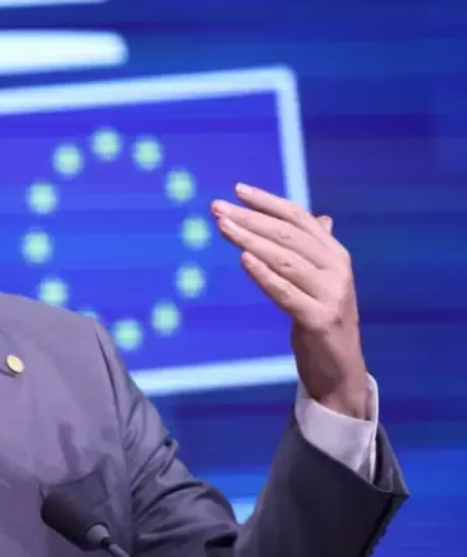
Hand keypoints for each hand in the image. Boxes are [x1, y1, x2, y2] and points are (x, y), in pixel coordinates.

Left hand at [212, 184, 369, 419]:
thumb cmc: (323, 320)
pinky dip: (265, 275)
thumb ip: (316, 251)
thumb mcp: (321, 281)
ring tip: (223, 226)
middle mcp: (337, 269)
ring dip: (250, 240)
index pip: (299, 218)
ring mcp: (331, 294)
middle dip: (250, 218)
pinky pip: (286, 293)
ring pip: (285, 260)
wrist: (341, 371)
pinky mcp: (320, 320)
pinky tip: (244, 259)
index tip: (237, 189)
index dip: (268, 202)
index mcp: (335, 254)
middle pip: (288, 235)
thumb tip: (321, 218)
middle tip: (218, 207)